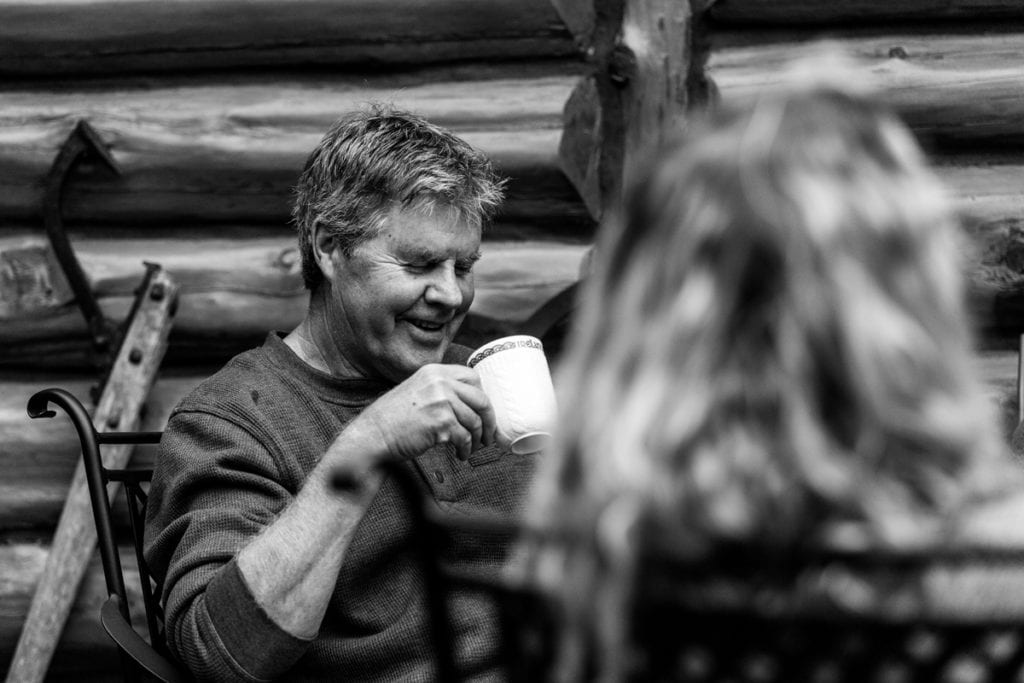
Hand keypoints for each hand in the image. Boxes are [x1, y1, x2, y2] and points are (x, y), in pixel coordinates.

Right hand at [353, 364, 497, 461]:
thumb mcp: (418, 390)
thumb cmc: (395, 418)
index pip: (473, 378)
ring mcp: (441, 401)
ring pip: (475, 422)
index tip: (483, 412)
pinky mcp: (440, 422)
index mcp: (435, 371)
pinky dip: (466, 449)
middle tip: (488, 436)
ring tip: (472, 448)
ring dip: (477, 439)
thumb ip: (442, 389)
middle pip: (481, 400)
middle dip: (489, 421)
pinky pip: (465, 438)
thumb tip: (474, 403)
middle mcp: (440, 382)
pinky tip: (460, 454)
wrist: (374, 434)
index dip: (482, 397)